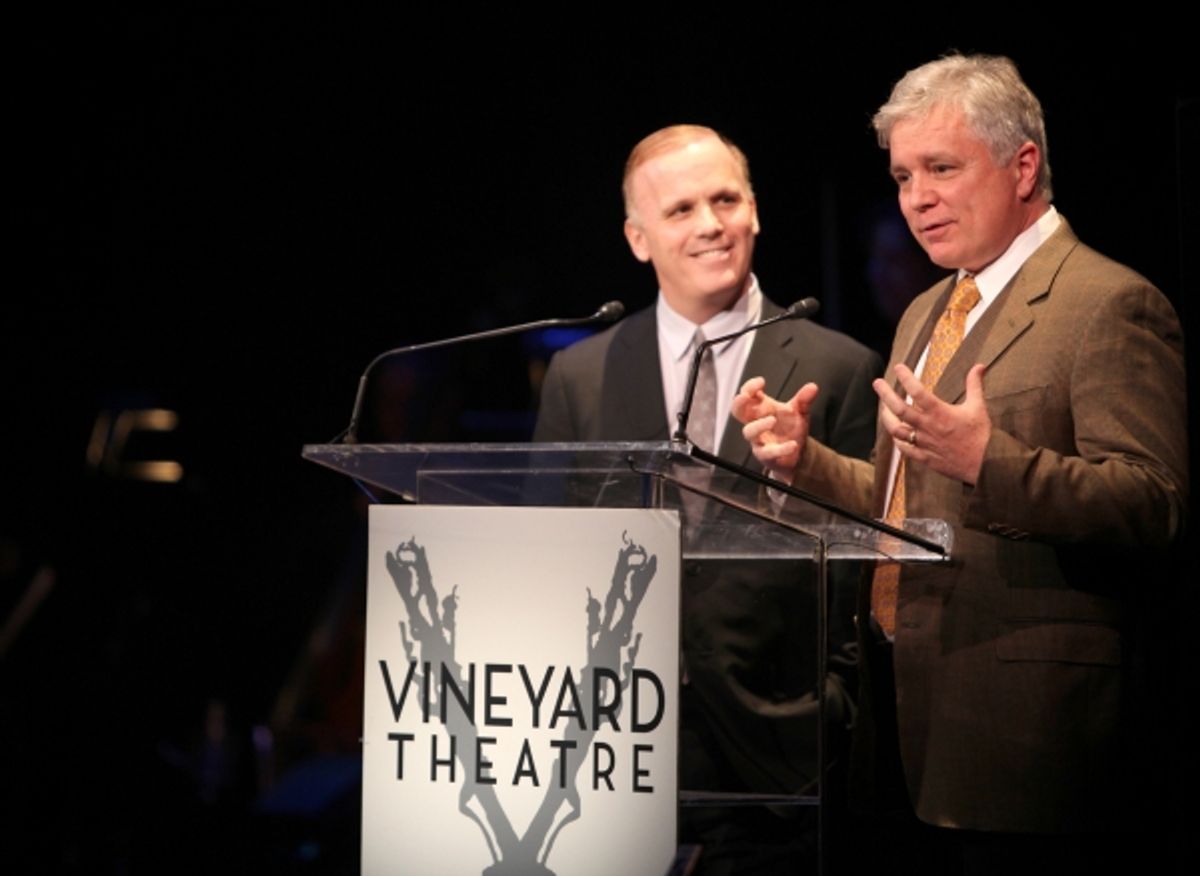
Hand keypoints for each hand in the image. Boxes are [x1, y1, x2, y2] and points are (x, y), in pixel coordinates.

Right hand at [732, 376, 819, 480]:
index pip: (747, 394)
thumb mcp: (800, 411)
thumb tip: (813, 387)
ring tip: (773, 420)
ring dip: (759, 425)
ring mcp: (759, 439)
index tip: (761, 382)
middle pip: (738, 411)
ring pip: (749, 431)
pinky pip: (768, 452)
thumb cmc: (791, 428)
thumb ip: (804, 399)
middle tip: (745, 396)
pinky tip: (793, 445)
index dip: (750, 387)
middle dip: (739, 403)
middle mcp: (756, 422)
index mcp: (761, 408)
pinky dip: (781, 449)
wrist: (798, 452)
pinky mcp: (766, 455)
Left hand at [875, 363, 990, 484]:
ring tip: (883, 408)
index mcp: (941, 413)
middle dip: (885, 395)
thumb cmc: (981, 435)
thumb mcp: (979, 407)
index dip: (906, 377)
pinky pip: (904, 448)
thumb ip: (974, 385)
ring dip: (886, 418)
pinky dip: (896, 439)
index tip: (898, 367)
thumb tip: (979, 365)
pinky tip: (894, 433)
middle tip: (877, 383)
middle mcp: (928, 427)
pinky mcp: (924, 457)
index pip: (918, 391)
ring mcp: (924, 443)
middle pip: (899, 409)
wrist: (985, 465)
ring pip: (896, 430)